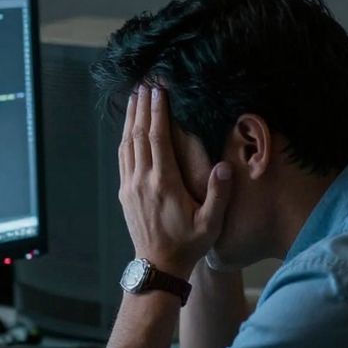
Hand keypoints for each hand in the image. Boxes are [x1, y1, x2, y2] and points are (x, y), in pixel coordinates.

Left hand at [118, 85, 231, 279]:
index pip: (157, 138)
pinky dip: (125, 137)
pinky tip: (129, 127)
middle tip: (146, 82)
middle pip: (139, 134)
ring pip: (127, 143)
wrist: (159, 265)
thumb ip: (219, 195)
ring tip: (135, 96)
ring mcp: (130, 186)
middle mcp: (142, 180)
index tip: (159, 90)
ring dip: (131, 118)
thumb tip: (224, 167)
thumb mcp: (210, 224)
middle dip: (143, 106)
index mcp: (164, 183)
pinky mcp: (125, 192)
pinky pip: (123, 157)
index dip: (157, 112)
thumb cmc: (188, 244)